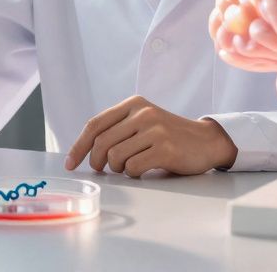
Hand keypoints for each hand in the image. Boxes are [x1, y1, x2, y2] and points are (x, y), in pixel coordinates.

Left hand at [64, 96, 237, 177]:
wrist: (206, 141)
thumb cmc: (169, 135)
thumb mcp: (143, 121)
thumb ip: (118, 127)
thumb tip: (84, 149)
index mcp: (134, 103)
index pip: (95, 124)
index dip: (79, 145)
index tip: (71, 163)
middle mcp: (143, 113)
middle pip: (101, 142)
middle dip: (96, 161)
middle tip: (102, 169)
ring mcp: (155, 130)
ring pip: (115, 156)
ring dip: (117, 168)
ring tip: (128, 167)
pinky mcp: (165, 149)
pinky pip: (133, 167)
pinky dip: (133, 173)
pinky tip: (142, 170)